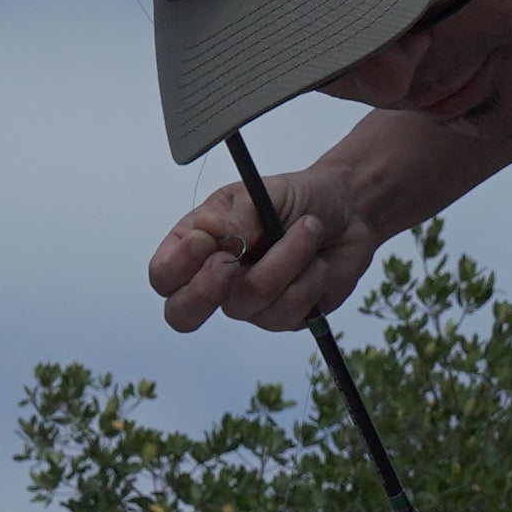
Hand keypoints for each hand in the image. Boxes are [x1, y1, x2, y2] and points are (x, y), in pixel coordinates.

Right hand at [148, 166, 377, 333]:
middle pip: (182, 315)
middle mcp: (217, 281)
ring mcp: (250, 305)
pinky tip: (318, 260)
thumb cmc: (296, 198)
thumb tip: (208, 230)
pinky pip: (289, 310)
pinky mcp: (285, 318)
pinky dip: (310, 278)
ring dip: (287, 259)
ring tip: (309, 228)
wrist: (348, 212)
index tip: (204, 241)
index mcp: (197, 245)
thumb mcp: (263, 194)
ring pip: (251, 301)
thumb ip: (236, 215)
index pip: (163, 276)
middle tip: (231, 263)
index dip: (176, 267)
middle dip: (206, 291)